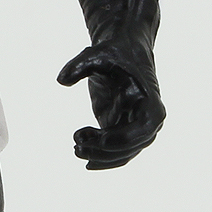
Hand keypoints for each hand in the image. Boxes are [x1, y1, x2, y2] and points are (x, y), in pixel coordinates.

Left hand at [57, 44, 164, 169]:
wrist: (121, 53)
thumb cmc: (113, 53)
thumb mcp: (97, 55)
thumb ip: (79, 66)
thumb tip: (61, 80)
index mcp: (150, 102)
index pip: (142, 130)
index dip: (121, 139)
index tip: (96, 138)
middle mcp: (149, 119)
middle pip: (131, 147)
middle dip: (103, 152)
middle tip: (77, 147)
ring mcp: (136, 128)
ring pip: (122, 154)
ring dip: (99, 157)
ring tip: (76, 147)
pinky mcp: (122, 130)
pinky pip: (116, 152)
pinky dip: (100, 157)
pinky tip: (83, 155)